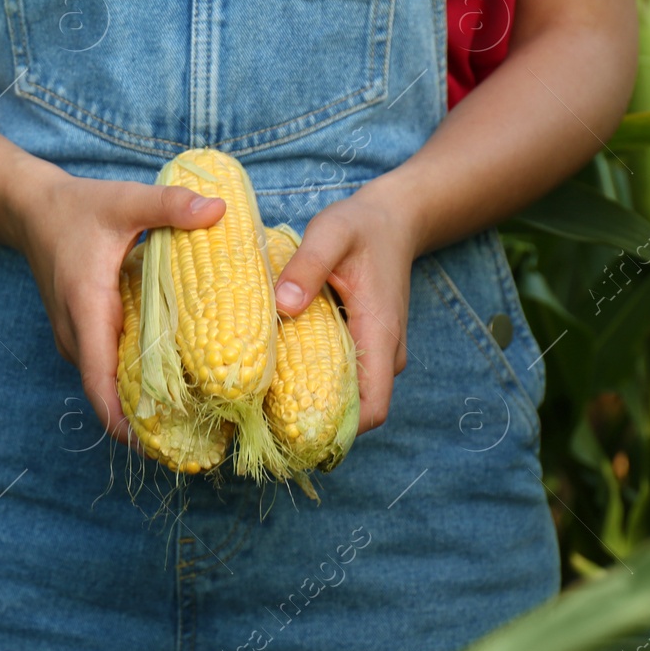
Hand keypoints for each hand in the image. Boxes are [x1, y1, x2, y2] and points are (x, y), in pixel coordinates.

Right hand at [7, 158, 225, 447]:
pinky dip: (136, 382)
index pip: (100, 382)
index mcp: (87, 310)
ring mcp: (76, 339)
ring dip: (143, 403)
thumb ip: (169, 206)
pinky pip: (109, 370)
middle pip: (108, 394)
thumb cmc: (77, 208)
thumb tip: (218, 211)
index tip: (161, 445)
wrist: (31, 211)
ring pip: (108, 385)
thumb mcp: (124, 201)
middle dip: (148, 420)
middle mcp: (77, 335)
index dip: (126, 421)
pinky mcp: (82, 336)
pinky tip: (174, 382)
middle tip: (202, 433)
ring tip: (196, 415)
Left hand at [269, 183, 418, 432]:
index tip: (288, 431)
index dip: (337, 431)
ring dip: (310, 400)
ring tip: (259, 397)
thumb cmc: (360, 226)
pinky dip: (313, 379)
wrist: (392, 219)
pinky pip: (341, 375)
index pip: (372, 409)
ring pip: (347, 395)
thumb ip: (307, 266)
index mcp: (380, 334)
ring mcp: (377, 351)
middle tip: (257, 417)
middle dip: (311, 420)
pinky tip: (275, 371)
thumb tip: (283, 307)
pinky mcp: (364, 345)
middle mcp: (384, 353)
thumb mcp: (330, 233)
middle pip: (355, 411)